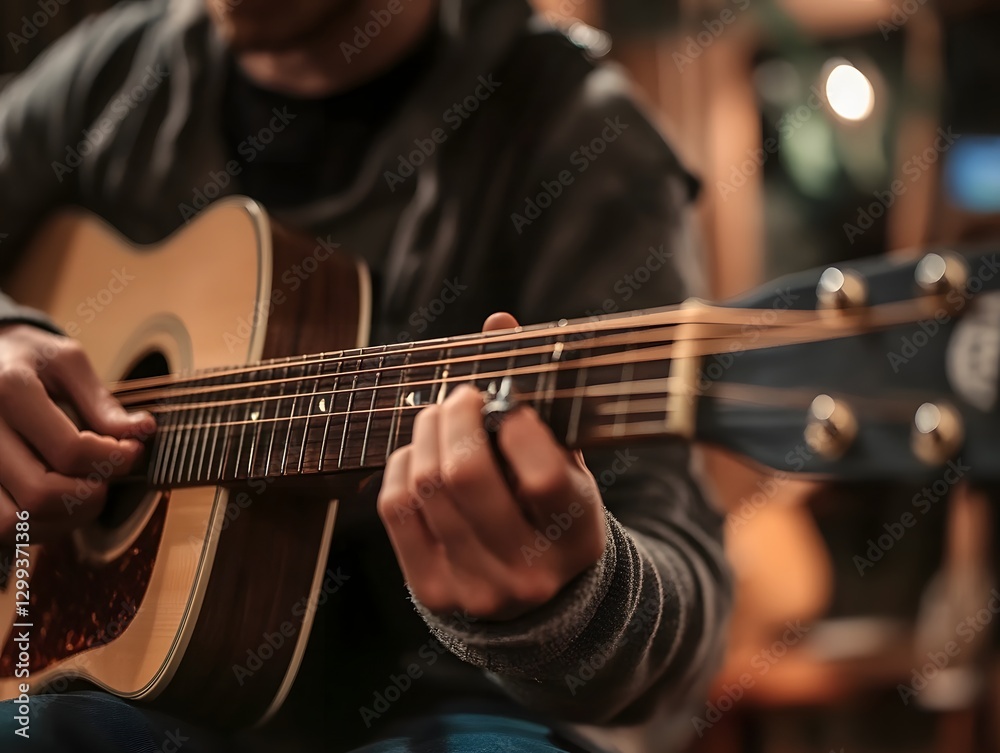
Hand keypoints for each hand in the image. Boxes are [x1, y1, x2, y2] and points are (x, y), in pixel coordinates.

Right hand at [0, 324, 153, 543]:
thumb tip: (143, 432)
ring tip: (82, 496)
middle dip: (88, 497)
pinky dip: (34, 527)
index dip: (115, 461)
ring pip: (12, 522)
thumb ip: (102, 402)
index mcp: (10, 389)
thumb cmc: (27, 359)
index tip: (133, 453)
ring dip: (60, 520)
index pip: (70, 450)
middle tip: (107, 482)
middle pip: (39, 492)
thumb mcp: (66, 363)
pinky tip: (55, 505)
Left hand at [378, 313, 606, 620]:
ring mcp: (476, 587)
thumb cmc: (553, 507)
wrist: (539, 593)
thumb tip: (498, 321)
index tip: (509, 404)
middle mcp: (528, 572)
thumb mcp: (565, 459)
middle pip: (465, 476)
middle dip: (455, 416)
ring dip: (426, 433)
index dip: (516, 427)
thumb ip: (538, 395)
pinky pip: (396, 508)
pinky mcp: (432, 591)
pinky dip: (402, 466)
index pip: (541, 478)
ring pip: (425, 485)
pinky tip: (420, 455)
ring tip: (442, 418)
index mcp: (576, 535)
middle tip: (461, 397)